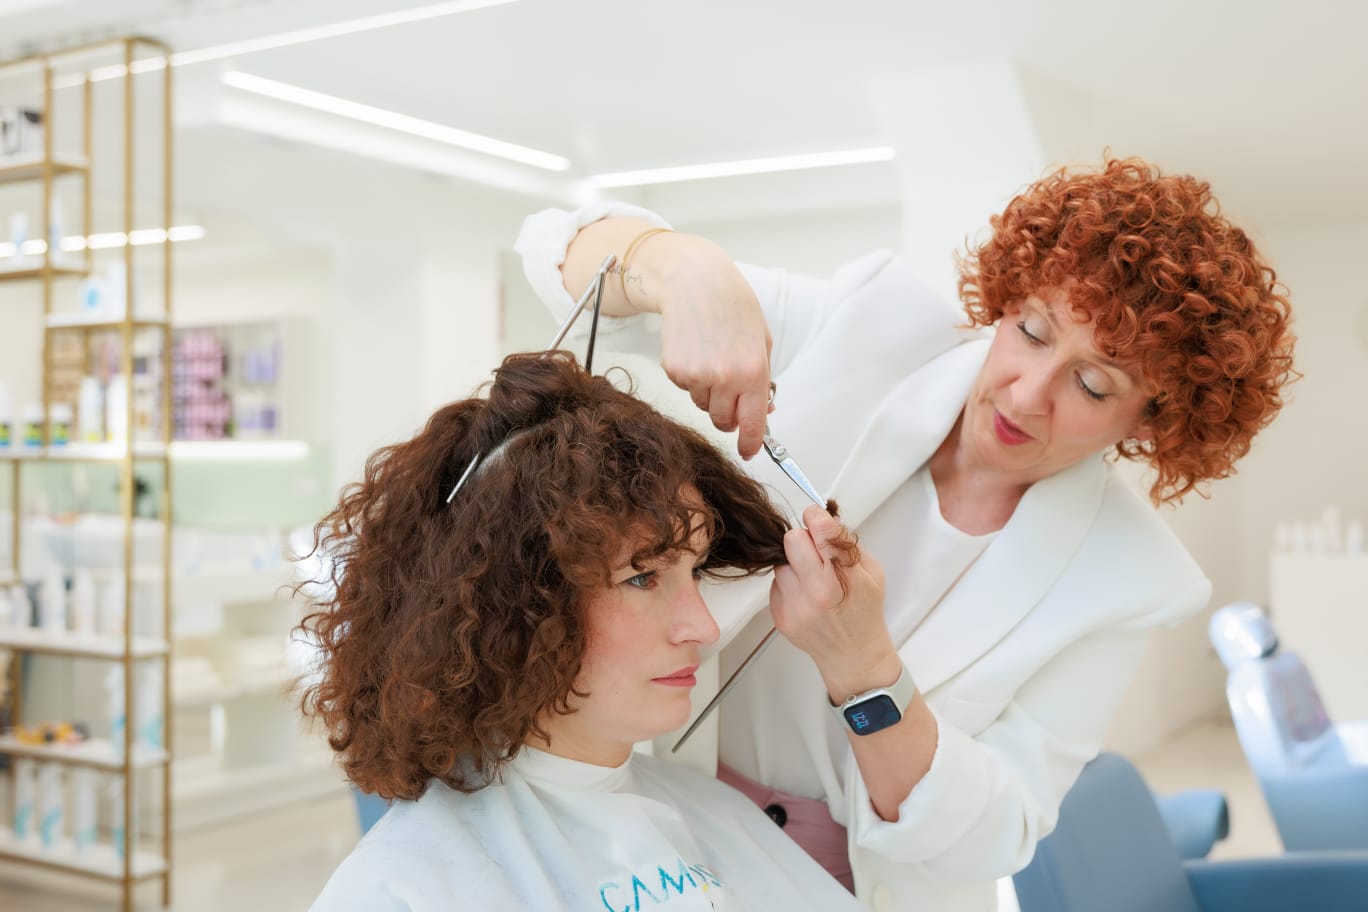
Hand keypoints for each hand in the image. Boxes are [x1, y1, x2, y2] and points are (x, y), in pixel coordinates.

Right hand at [640, 234, 773, 458]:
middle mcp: (725, 378)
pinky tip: (696, 351)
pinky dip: (691, 378)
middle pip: (723, 421)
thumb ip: (763, 380)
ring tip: (712, 357)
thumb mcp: (761, 342)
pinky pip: (685, 389)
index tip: (748, 451)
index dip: (750, 443)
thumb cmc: (734, 307)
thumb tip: (762, 413)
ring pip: (702, 405)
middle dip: (727, 414)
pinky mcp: (674, 370)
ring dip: (708, 392)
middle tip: (729, 391)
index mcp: (753, 372)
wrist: (695, 282)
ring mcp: (696, 376)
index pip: (752, 423)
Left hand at [768, 505, 897, 699]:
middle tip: (815, 550)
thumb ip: (848, 545)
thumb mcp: (872, 574)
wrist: (853, 656)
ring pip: (781, 561)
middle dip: (803, 539)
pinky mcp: (779, 616)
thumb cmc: (865, 614)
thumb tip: (825, 520)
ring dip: (795, 563)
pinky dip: (789, 583)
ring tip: (813, 578)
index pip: (822, 532)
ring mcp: (794, 606)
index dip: (817, 518)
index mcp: (844, 580)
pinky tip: (806, 595)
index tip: (815, 516)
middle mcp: (816, 593)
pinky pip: (776, 583)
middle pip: (792, 540)